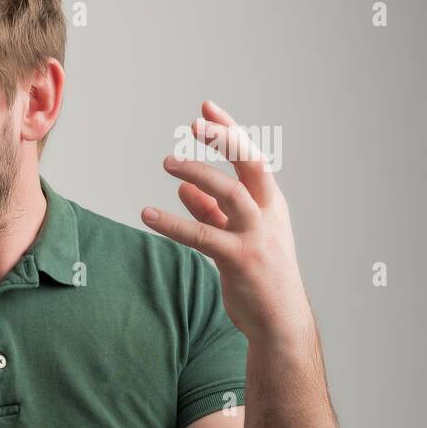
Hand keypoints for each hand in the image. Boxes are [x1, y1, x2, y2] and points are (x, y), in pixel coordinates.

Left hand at [141, 100, 312, 343]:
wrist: (278, 320)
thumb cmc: (258, 275)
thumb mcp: (236, 235)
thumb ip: (210, 210)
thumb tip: (183, 186)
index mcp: (270, 204)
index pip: (252, 157)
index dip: (230, 130)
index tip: (206, 107)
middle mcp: (268, 214)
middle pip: (251, 165)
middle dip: (226, 140)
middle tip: (194, 124)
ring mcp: (257, 236)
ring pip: (230, 194)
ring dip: (199, 172)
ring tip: (167, 160)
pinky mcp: (240, 260)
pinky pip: (202, 236)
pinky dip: (173, 223)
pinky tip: (147, 214)